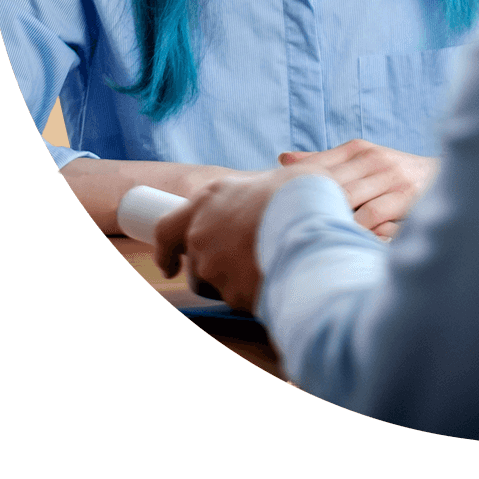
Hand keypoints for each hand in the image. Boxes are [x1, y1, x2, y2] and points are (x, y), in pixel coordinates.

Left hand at [153, 166, 306, 313]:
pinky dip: (257, 294)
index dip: (166, 251)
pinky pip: (242, 299)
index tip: (171, 264)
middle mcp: (202, 234)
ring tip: (269, 267)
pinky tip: (280, 278)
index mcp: (207, 200)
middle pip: (195, 265)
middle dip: (216, 270)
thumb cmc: (298, 192)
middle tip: (245, 264)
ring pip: (218, 285)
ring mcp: (213, 266)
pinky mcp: (231, 292)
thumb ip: (255, 196)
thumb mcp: (272, 179)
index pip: (166, 230)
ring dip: (237, 282)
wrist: (312, 220)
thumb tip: (265, 204)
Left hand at [278, 140, 439, 239]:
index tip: (274, 206)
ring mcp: (390, 178)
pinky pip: (373, 217)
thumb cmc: (393, 174)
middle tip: (283, 229)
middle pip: (331, 185)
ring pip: (350, 201)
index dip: (298, 186)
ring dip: (332, 219)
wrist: (443, 176)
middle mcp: (373, 160)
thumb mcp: (361, 160)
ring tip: (309, 238)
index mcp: (358, 149)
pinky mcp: (406, 196)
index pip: (319, 166)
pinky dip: (357, 229)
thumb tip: (282, 159)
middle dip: (310, 207)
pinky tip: (343, 240)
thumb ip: (323, 161)